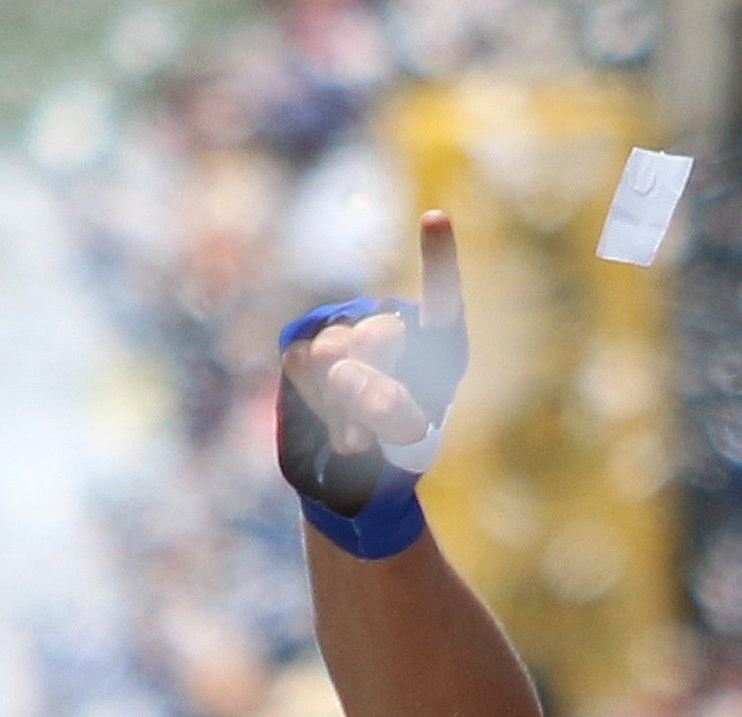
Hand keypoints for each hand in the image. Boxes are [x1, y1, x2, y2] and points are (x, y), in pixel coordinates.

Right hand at [277, 209, 466, 523]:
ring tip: (355, 441)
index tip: (433, 218)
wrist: (354, 472)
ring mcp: (346, 330)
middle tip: (373, 436)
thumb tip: (341, 371)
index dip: (438, 260)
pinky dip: (316, 402)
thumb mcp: (404, 440)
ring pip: (332, 352)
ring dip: (341, 406)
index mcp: (436, 343)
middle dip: (370, 393)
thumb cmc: (396, 453)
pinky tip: (333, 423)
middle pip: (374, 337)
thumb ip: (386, 408)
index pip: (441, 298)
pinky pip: (301, 362)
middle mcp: (393, 325)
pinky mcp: (304, 343)